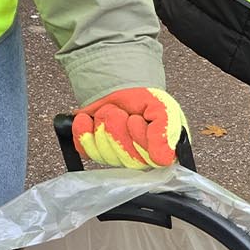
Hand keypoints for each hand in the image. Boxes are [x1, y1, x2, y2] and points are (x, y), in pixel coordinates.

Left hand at [72, 88, 186, 168]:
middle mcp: (138, 161)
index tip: (137, 119)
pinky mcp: (95, 153)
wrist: (122, 89)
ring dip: (103, 124)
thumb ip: (166, 133)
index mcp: (159, 153)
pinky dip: (83, 130)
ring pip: (105, 152)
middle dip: (119, 126)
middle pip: (125, 156)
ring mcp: (116, 159)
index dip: (139, 135)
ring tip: (111, 113)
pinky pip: (85, 150)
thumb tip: (162, 159)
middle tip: (122, 114)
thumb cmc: (144, 101)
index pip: (149, 158)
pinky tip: (88, 119)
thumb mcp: (163, 109)